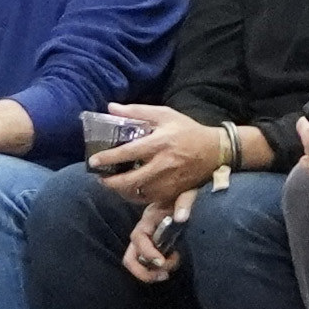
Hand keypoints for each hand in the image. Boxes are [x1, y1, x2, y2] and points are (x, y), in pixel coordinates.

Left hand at [86, 102, 224, 209]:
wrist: (215, 150)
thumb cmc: (187, 130)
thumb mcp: (165, 115)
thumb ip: (137, 111)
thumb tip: (111, 108)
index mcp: (160, 143)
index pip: (128, 152)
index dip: (108, 158)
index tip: (93, 160)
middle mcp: (164, 164)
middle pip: (131, 180)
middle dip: (111, 182)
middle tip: (100, 178)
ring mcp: (169, 181)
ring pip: (138, 193)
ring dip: (121, 191)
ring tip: (113, 183)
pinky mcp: (174, 193)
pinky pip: (148, 199)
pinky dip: (135, 196)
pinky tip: (130, 189)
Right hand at [121, 195, 195, 284]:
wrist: (181, 192)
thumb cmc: (182, 191)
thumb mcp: (186, 192)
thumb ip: (184, 202)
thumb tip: (182, 217)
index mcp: (148, 218)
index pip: (138, 238)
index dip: (147, 252)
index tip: (162, 262)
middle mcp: (143, 232)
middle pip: (129, 257)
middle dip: (143, 272)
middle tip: (163, 275)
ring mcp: (146, 241)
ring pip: (137, 263)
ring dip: (151, 273)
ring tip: (169, 271)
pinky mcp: (153, 248)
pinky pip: (148, 264)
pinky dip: (157, 270)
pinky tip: (172, 265)